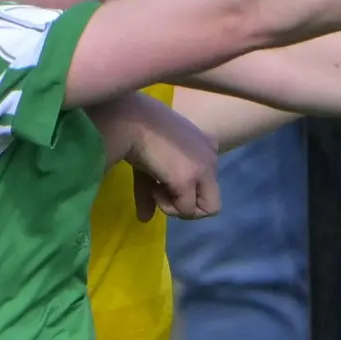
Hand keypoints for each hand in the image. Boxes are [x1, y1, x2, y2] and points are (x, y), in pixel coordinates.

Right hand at [121, 100, 220, 220]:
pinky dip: (168, 207)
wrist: (128, 120)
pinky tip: (153, 188)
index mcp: (206, 145)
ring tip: (156, 190)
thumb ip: (152, 192)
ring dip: (178, 208)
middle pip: (212, 198)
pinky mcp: (188, 180)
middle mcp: (211, 155)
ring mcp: (204, 168)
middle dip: (187, 205)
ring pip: (207, 209)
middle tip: (162, 193)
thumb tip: (144, 219)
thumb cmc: (137, 130)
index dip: (186, 191)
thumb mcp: (150, 163)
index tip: (163, 183)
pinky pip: (186, 210)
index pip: (207, 181)